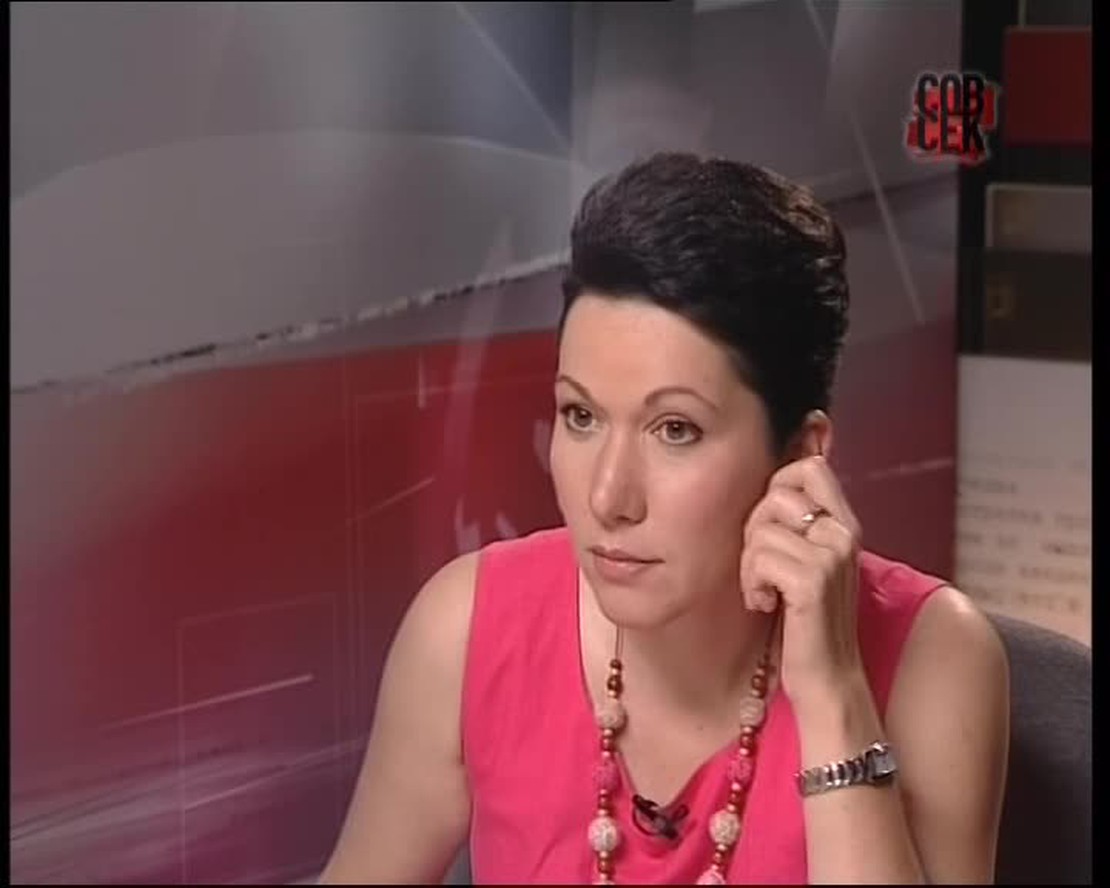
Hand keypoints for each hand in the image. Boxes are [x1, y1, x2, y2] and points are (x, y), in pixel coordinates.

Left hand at [739, 455, 864, 712]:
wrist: (828, 681)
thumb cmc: (808, 623)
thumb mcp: (809, 564)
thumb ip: (798, 526)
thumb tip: (768, 489)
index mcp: (844, 525)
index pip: (808, 467)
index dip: (777, 488)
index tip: (770, 531)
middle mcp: (844, 534)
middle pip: (776, 494)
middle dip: (754, 532)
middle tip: (762, 570)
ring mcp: (832, 556)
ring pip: (761, 530)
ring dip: (750, 566)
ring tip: (765, 592)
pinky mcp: (813, 581)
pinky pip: (759, 558)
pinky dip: (752, 584)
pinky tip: (765, 604)